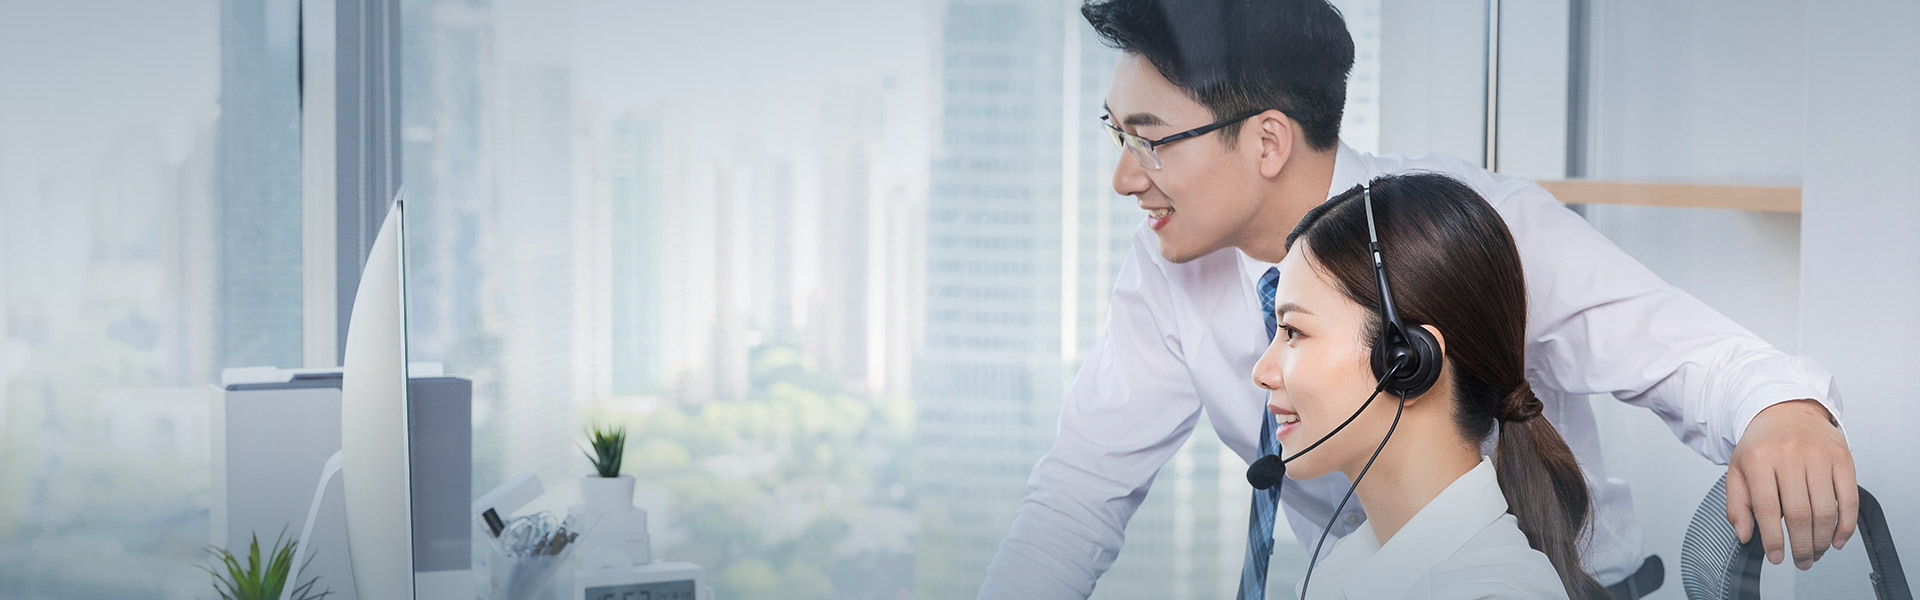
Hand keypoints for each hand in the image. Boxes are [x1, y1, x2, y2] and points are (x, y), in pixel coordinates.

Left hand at [1726, 399, 1855, 569]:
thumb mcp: (1737, 469)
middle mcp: (1789, 455)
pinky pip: (1849, 499)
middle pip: (1800, 513)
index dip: (1773, 539)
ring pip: (1825, 510)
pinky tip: (1836, 539)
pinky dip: (1845, 525)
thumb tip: (1744, 534)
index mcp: (1758, 459)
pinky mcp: (1843, 458)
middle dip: (1801, 545)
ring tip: (1815, 552)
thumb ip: (1737, 504)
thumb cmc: (1762, 445)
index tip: (1776, 557)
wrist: (1787, 410)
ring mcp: (1819, 456)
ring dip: (1822, 540)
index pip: (1767, 508)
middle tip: (1800, 560)